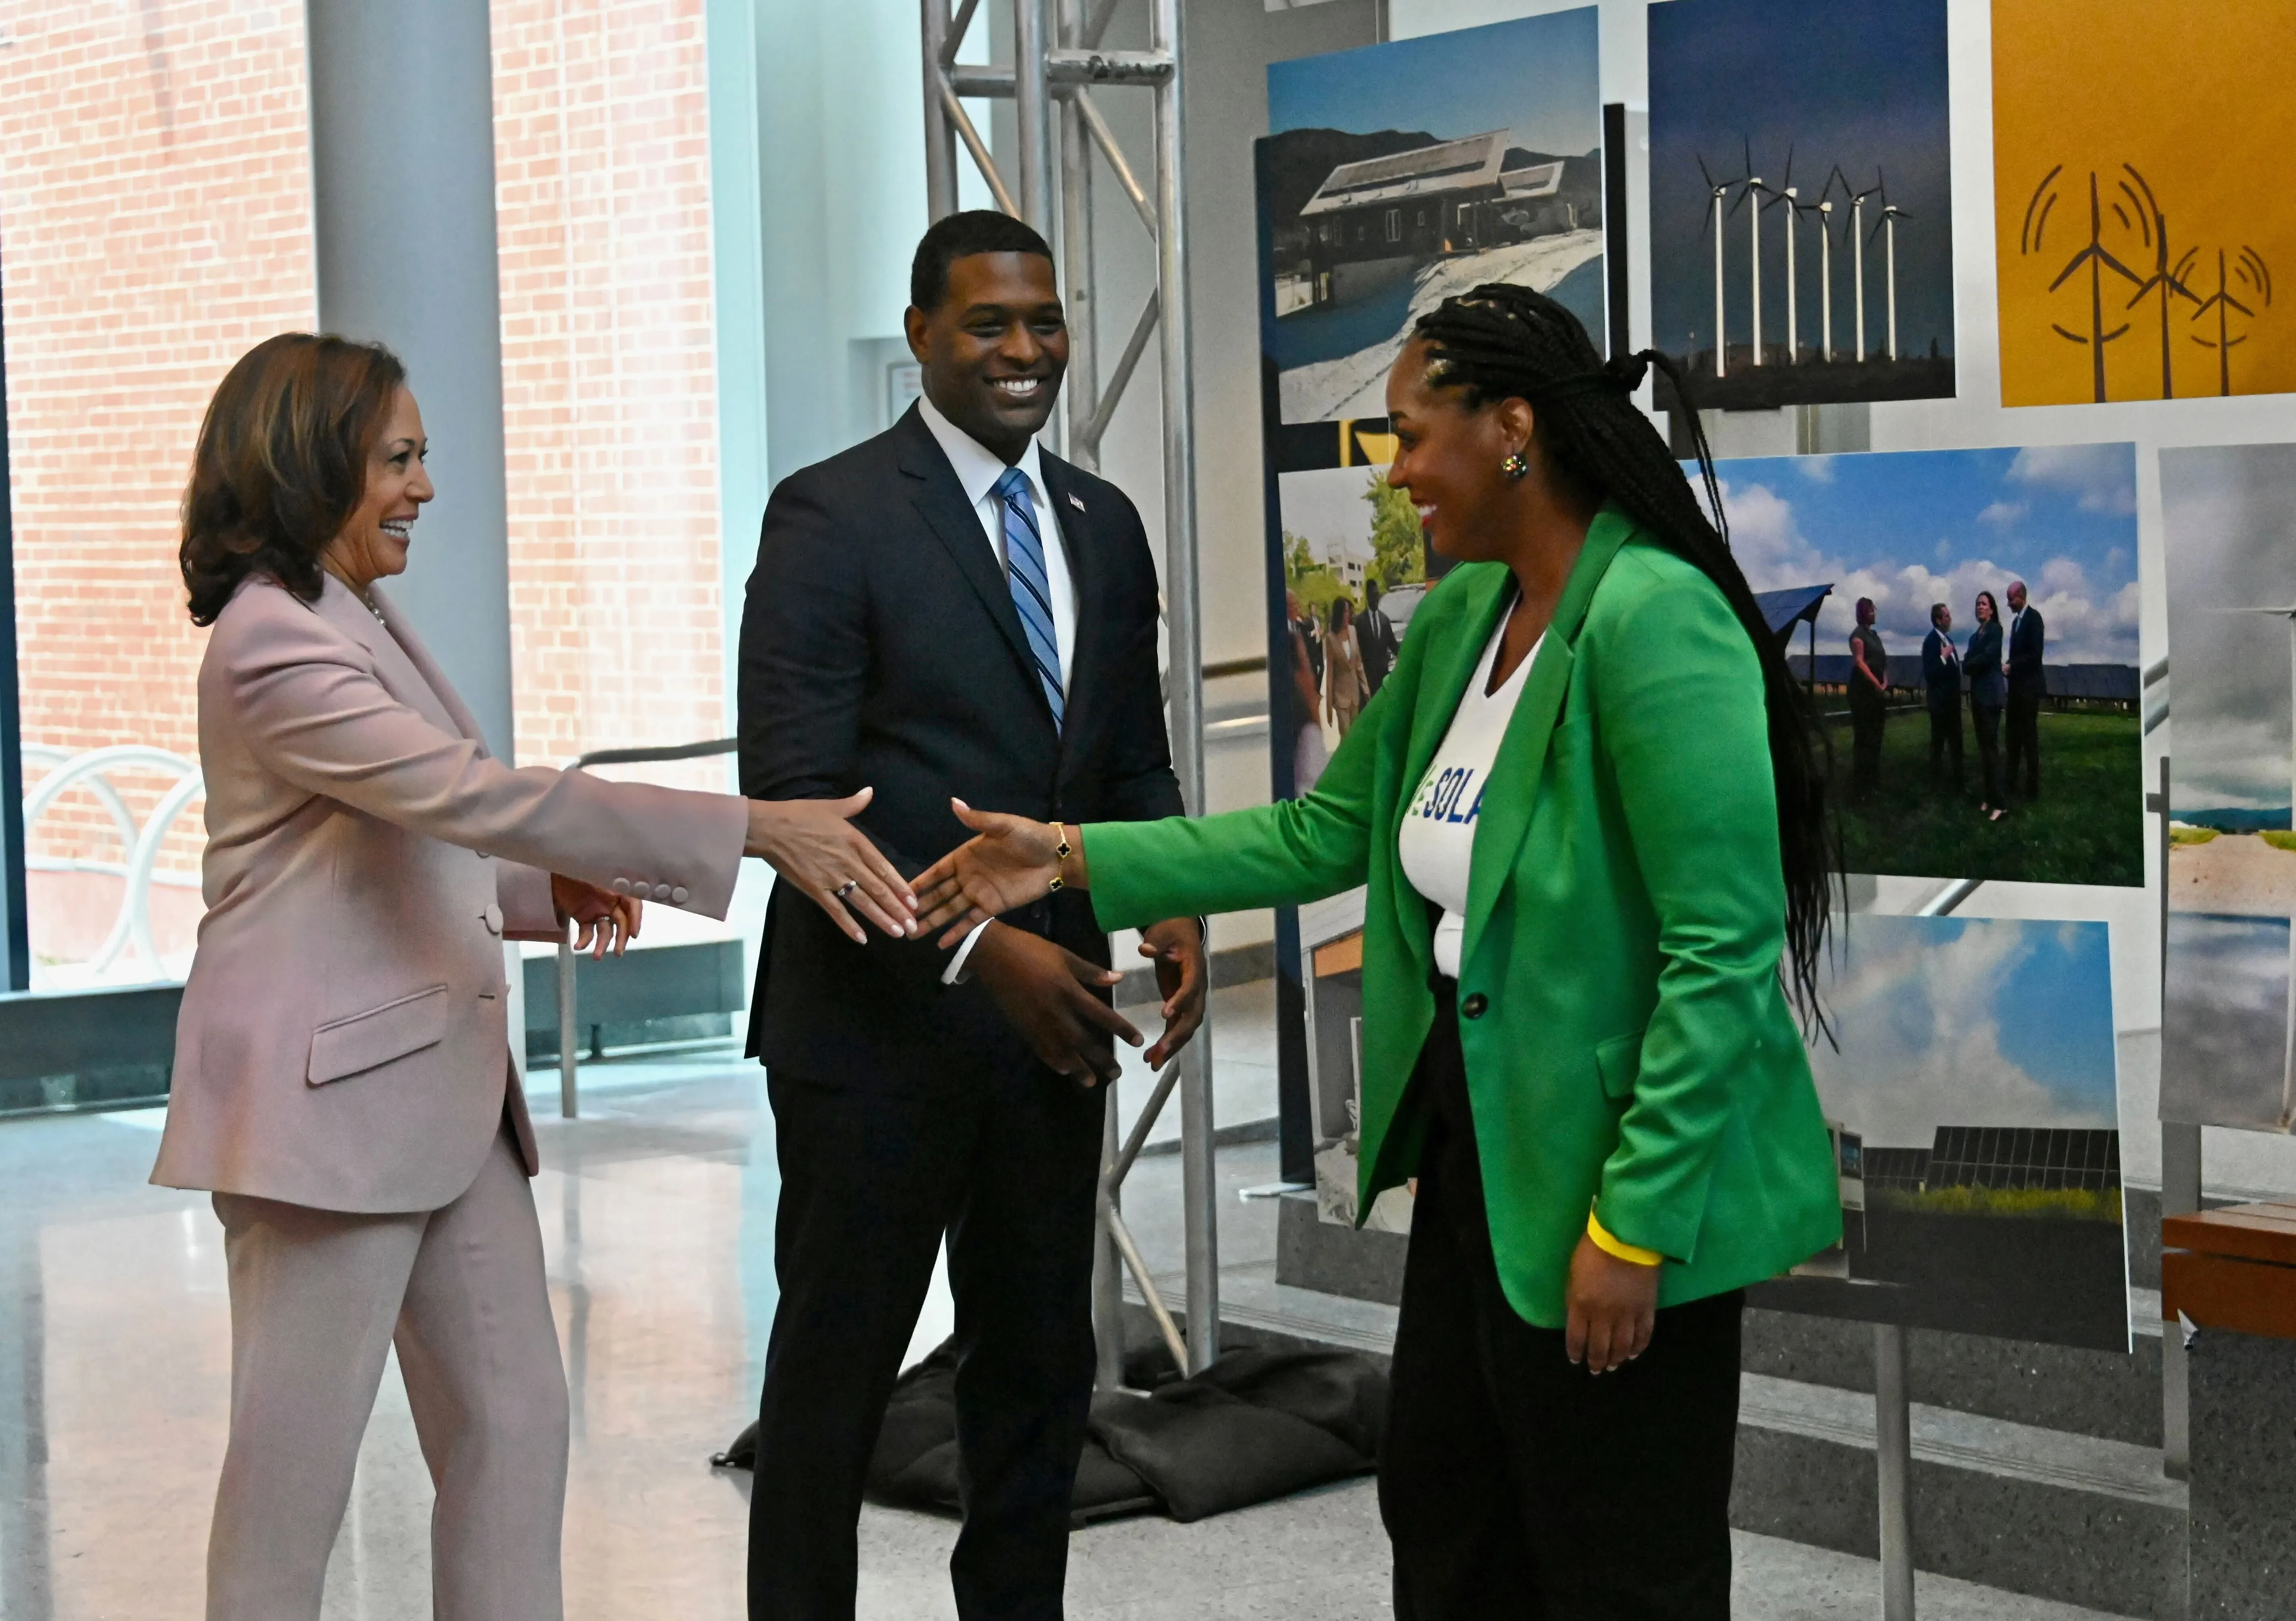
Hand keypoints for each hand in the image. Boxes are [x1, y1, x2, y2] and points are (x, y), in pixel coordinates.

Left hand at [552, 874, 639, 958]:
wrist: (557, 867)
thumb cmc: (579, 866)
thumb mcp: (599, 872)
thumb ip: (615, 885)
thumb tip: (632, 894)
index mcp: (618, 891)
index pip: (633, 907)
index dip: (636, 920)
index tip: (633, 935)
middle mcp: (611, 903)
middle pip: (621, 924)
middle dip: (621, 939)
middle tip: (618, 953)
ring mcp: (597, 911)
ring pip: (605, 932)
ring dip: (602, 945)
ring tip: (596, 957)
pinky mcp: (583, 917)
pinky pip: (587, 932)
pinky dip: (584, 941)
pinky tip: (578, 946)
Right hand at [744, 789, 916, 944]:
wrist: (769, 828)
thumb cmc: (799, 815)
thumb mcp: (831, 807)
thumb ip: (854, 804)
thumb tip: (870, 792)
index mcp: (855, 841)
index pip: (884, 868)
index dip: (901, 886)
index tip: (914, 901)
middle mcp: (848, 861)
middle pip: (878, 889)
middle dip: (897, 909)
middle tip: (913, 927)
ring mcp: (831, 877)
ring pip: (862, 902)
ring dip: (881, 919)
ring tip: (897, 933)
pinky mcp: (814, 889)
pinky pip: (835, 910)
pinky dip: (849, 925)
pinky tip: (861, 938)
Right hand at [913, 799, 1070, 942]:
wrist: (1056, 857)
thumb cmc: (1029, 837)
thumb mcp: (1003, 825)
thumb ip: (978, 820)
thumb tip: (954, 803)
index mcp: (965, 856)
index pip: (936, 871)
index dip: (919, 881)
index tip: (899, 891)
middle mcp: (967, 876)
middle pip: (938, 894)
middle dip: (919, 906)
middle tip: (898, 918)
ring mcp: (979, 893)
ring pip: (950, 910)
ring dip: (932, 921)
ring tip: (912, 934)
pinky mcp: (993, 907)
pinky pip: (971, 921)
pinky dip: (956, 932)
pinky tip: (940, 944)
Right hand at [967, 922, 1140, 1086]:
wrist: (993, 955)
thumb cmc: (1031, 950)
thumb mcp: (1064, 956)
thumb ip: (1091, 971)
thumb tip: (1119, 978)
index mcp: (1069, 991)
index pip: (1101, 1015)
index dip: (1121, 1029)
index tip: (1138, 1042)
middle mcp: (1056, 1012)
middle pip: (1083, 1041)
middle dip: (1102, 1059)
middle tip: (1117, 1074)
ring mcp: (1038, 1022)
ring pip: (1062, 1051)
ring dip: (1078, 1068)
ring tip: (1091, 1082)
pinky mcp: (1023, 1027)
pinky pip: (1040, 1049)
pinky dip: (1053, 1061)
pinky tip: (1063, 1070)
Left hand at [1138, 917, 1204, 1067]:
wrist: (1180, 930)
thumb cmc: (1170, 929)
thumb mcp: (1161, 931)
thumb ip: (1155, 941)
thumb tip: (1145, 950)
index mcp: (1194, 968)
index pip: (1190, 987)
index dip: (1181, 1001)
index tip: (1165, 1014)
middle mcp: (1197, 988)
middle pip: (1192, 1016)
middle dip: (1176, 1036)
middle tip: (1158, 1052)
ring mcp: (1190, 999)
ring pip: (1186, 1028)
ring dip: (1172, 1047)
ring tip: (1152, 1063)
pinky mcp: (1180, 1005)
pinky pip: (1176, 1028)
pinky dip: (1167, 1044)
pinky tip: (1151, 1058)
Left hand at [1564, 1232, 1659, 1373]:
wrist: (1627, 1236)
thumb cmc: (1593, 1250)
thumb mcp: (1573, 1274)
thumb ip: (1574, 1299)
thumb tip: (1577, 1320)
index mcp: (1581, 1305)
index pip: (1576, 1338)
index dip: (1576, 1352)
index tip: (1576, 1360)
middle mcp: (1604, 1315)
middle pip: (1600, 1348)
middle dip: (1596, 1362)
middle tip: (1596, 1370)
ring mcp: (1627, 1314)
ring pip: (1622, 1346)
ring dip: (1616, 1359)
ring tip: (1613, 1366)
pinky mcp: (1647, 1309)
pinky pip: (1643, 1335)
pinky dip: (1638, 1348)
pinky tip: (1632, 1355)